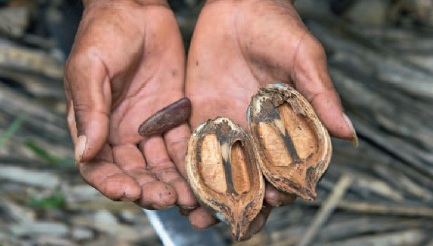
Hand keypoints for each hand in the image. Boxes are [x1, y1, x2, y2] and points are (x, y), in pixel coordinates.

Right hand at [64, 0, 196, 209]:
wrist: (138, 9)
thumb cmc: (105, 33)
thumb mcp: (89, 69)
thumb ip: (89, 110)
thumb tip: (85, 153)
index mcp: (95, 124)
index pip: (98, 166)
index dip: (111, 183)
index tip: (128, 191)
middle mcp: (121, 131)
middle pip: (134, 171)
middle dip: (148, 188)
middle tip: (165, 199)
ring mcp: (148, 126)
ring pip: (159, 164)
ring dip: (172, 182)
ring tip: (187, 198)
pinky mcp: (173, 116)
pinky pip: (181, 143)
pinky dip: (189, 160)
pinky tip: (200, 173)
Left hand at [185, 0, 355, 239]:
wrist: (238, 5)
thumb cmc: (278, 27)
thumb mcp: (304, 57)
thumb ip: (319, 95)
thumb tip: (347, 134)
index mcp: (285, 123)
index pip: (287, 164)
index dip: (283, 184)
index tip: (277, 198)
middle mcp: (256, 130)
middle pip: (253, 176)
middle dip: (245, 201)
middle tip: (236, 221)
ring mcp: (227, 124)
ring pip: (221, 169)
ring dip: (212, 195)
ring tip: (200, 218)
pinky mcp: (200, 115)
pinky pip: (194, 147)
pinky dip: (189, 169)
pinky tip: (182, 188)